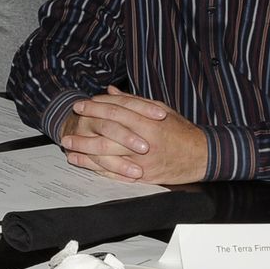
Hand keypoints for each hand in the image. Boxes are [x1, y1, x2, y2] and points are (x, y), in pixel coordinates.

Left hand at [59, 87, 207, 184]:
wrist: (201, 157)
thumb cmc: (181, 131)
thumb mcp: (160, 110)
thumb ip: (134, 102)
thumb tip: (111, 92)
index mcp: (149, 122)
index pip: (117, 111)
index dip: (96, 107)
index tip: (80, 105)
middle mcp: (144, 142)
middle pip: (108, 133)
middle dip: (85, 128)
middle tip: (69, 124)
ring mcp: (142, 161)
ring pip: (107, 154)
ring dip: (84, 150)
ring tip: (68, 145)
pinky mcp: (142, 176)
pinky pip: (113, 172)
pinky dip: (94, 167)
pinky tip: (80, 162)